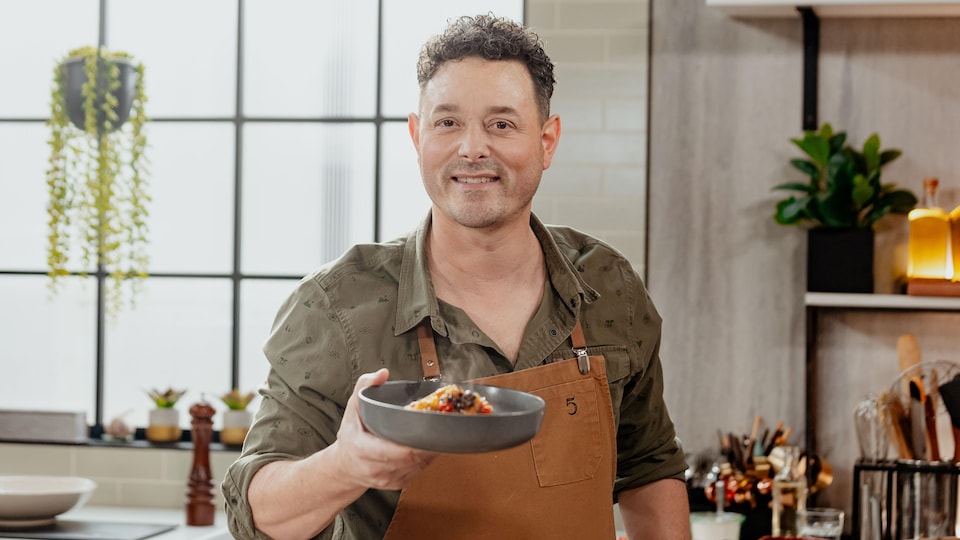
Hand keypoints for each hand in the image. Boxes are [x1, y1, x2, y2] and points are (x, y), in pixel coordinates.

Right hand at [330, 368, 436, 490]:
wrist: (344, 466)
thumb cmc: (351, 435)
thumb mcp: (352, 407)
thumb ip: (365, 386)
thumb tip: (382, 374)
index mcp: (363, 449)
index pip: (396, 450)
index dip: (417, 441)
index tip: (431, 425)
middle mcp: (375, 468)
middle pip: (412, 457)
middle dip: (429, 441)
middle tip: (443, 423)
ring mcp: (388, 479)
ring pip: (419, 464)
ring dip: (431, 449)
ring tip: (439, 432)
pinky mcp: (398, 484)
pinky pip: (419, 470)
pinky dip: (427, 457)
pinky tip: (429, 444)